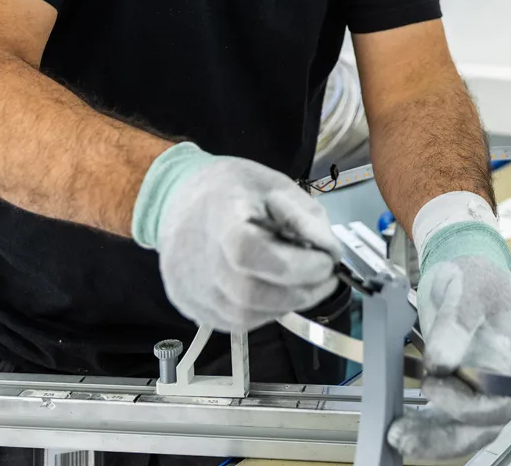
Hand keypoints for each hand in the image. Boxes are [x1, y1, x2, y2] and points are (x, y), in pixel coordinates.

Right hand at [133, 143, 338, 331]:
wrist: (179, 200)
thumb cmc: (231, 189)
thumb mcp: (275, 186)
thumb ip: (306, 218)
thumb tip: (331, 253)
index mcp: (218, 221)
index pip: (252, 255)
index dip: (297, 265)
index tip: (328, 261)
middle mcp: (197, 262)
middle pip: (250, 295)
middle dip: (300, 292)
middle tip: (325, 279)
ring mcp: (189, 290)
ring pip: (245, 317)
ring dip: (284, 304)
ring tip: (302, 283)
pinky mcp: (190, 308)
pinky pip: (234, 323)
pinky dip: (263, 311)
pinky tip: (274, 290)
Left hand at [388, 229, 510, 459]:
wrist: (463, 266)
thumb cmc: (474, 274)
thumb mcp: (467, 288)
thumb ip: (457, 322)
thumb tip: (441, 361)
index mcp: (509, 356)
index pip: (497, 399)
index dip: (466, 405)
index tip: (432, 385)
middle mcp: (496, 378)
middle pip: (481, 427)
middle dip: (443, 437)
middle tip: (403, 433)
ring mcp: (475, 385)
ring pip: (461, 429)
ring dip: (430, 438)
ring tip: (397, 435)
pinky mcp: (454, 386)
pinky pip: (442, 417)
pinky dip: (422, 425)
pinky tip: (399, 421)